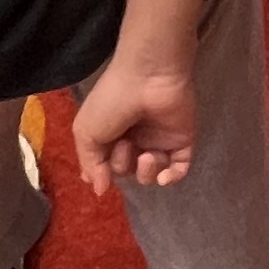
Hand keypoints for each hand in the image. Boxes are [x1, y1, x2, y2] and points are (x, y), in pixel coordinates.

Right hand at [73, 54, 198, 189]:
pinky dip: (171, 178)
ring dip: (146, 172)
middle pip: (127, 171)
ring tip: (146, 155)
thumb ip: (91, 165)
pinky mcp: (182, 141)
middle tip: (125, 144)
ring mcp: (159, 141)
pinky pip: (179, 170)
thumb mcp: (86, 132)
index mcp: (110, 134)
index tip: (100, 172)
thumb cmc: (112, 101)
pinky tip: (164, 175)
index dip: (103, 172)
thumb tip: (99, 190)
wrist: (148, 78)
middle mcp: (134, 139)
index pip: (106, 164)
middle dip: (123, 165)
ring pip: (151, 174)